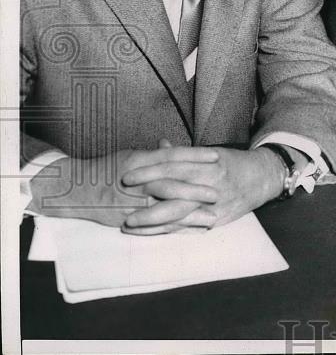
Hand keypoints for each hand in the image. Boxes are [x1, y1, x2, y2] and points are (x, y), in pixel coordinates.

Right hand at [28, 144, 220, 229]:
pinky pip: (156, 226)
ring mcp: (133, 203)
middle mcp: (138, 182)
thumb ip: (154, 154)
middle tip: (218, 193)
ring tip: (212, 217)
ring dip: (190, 215)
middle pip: (172, 184)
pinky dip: (176, 229)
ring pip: (166, 209)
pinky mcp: (129, 220)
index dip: (195, 155)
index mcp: (140, 161)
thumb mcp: (130, 155)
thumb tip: (171, 145)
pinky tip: (192, 231)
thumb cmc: (106, 169)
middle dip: (196, 190)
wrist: (75, 190)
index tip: (217, 156)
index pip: (172, 156)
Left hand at [120, 145, 283, 233]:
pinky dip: (165, 231)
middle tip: (122, 204)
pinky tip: (147, 233)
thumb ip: (183, 154)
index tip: (127, 176)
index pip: (174, 166)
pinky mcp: (216, 220)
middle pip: (174, 192)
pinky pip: (185, 228)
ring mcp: (213, 204)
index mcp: (207, 163)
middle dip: (147, 199)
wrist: (263, 177)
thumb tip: (160, 146)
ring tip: (128, 223)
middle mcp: (210, 183)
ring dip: (152, 221)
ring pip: (178, 214)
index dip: (150, 171)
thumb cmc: (233, 163)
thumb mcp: (210, 153)